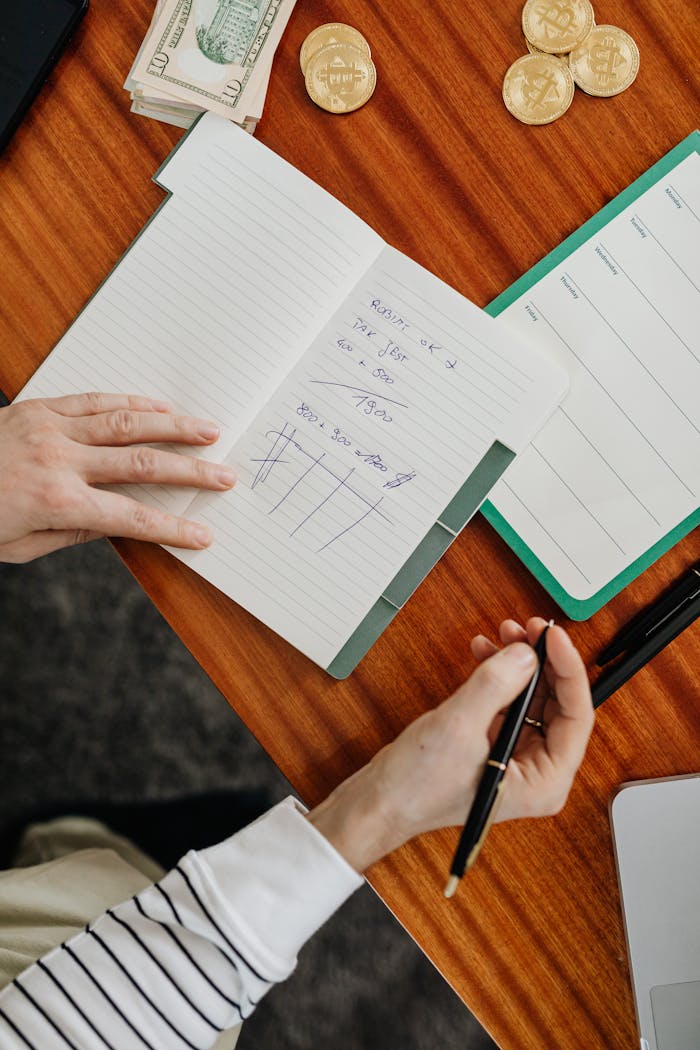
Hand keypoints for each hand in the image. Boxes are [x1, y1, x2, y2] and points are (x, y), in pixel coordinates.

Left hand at [0, 393, 235, 562]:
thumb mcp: (21, 546)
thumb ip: (74, 533)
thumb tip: (119, 526)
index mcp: (58, 504)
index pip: (133, 518)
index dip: (173, 529)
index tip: (204, 534)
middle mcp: (60, 462)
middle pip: (142, 464)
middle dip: (191, 471)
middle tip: (226, 474)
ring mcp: (50, 428)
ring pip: (126, 422)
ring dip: (173, 426)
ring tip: (208, 430)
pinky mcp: (39, 407)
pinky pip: (94, 400)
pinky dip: (131, 402)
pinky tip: (159, 406)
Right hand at [307, 618, 593, 871]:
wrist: (379, 801)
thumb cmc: (417, 787)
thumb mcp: (458, 728)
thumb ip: (495, 686)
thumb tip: (526, 655)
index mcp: (544, 781)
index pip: (576, 716)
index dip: (567, 669)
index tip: (552, 636)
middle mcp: (537, 771)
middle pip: (557, 703)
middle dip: (542, 661)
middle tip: (528, 628)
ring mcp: (516, 756)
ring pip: (533, 697)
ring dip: (520, 663)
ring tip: (504, 634)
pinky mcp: (494, 744)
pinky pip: (509, 701)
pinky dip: (500, 675)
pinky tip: (485, 653)